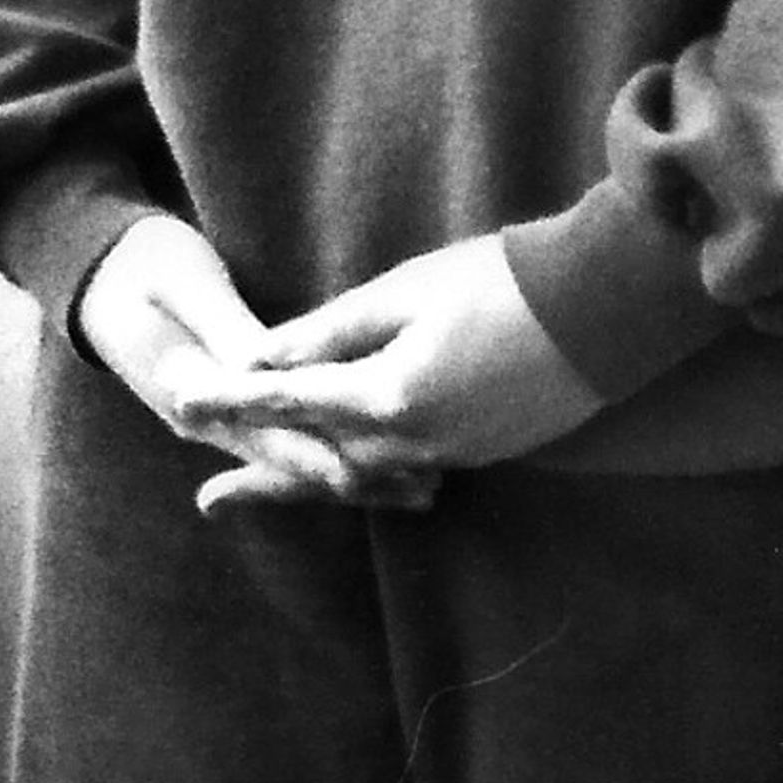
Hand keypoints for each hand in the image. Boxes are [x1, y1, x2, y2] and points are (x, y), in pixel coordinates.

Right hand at [74, 206, 429, 508]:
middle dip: (355, 477)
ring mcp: (220, 424)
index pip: (261, 436)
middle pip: (290, 461)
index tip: (359, 472)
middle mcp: (206, 424)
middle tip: (422, 487)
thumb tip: (259, 365)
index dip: (311, 454)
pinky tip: (391, 463)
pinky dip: (339, 454)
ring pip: (296, 459)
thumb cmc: (141, 267)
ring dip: (358, 474)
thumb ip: (222, 328)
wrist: (99, 275)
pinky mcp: (237, 413)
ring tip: (425, 486)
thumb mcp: (180, 285)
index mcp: (189, 396)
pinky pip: (292, 442)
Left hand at [194, 234, 601, 495]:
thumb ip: (328, 332)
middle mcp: (412, 443)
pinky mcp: (480, 454)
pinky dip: (367, 476)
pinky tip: (346, 479)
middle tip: (205, 495)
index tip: (176, 401)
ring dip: (310, 482)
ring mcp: (450, 456)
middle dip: (260, 470)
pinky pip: (405, 473)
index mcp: (386, 398)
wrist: (606, 308)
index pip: (286, 402)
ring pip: (360, 475)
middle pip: (316, 461)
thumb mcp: (403, 293)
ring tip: (259, 501)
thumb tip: (261, 357)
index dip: (227, 400)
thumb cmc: (503, 281)